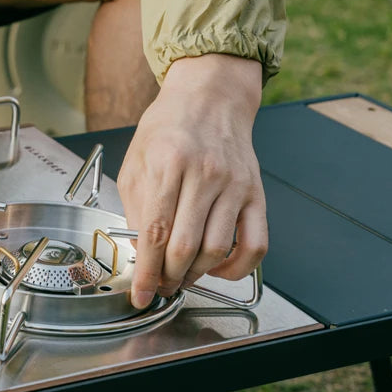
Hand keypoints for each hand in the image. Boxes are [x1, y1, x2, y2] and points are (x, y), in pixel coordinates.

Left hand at [117, 54, 267, 307]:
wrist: (210, 97)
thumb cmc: (168, 128)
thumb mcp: (136, 161)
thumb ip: (134, 207)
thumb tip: (140, 252)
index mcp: (168, 164)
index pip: (156, 231)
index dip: (147, 271)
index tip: (141, 294)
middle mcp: (204, 174)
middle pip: (186, 246)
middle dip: (169, 277)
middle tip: (160, 284)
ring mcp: (234, 185)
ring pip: (217, 249)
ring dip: (197, 274)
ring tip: (182, 275)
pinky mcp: (256, 193)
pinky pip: (256, 243)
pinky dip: (238, 267)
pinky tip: (218, 268)